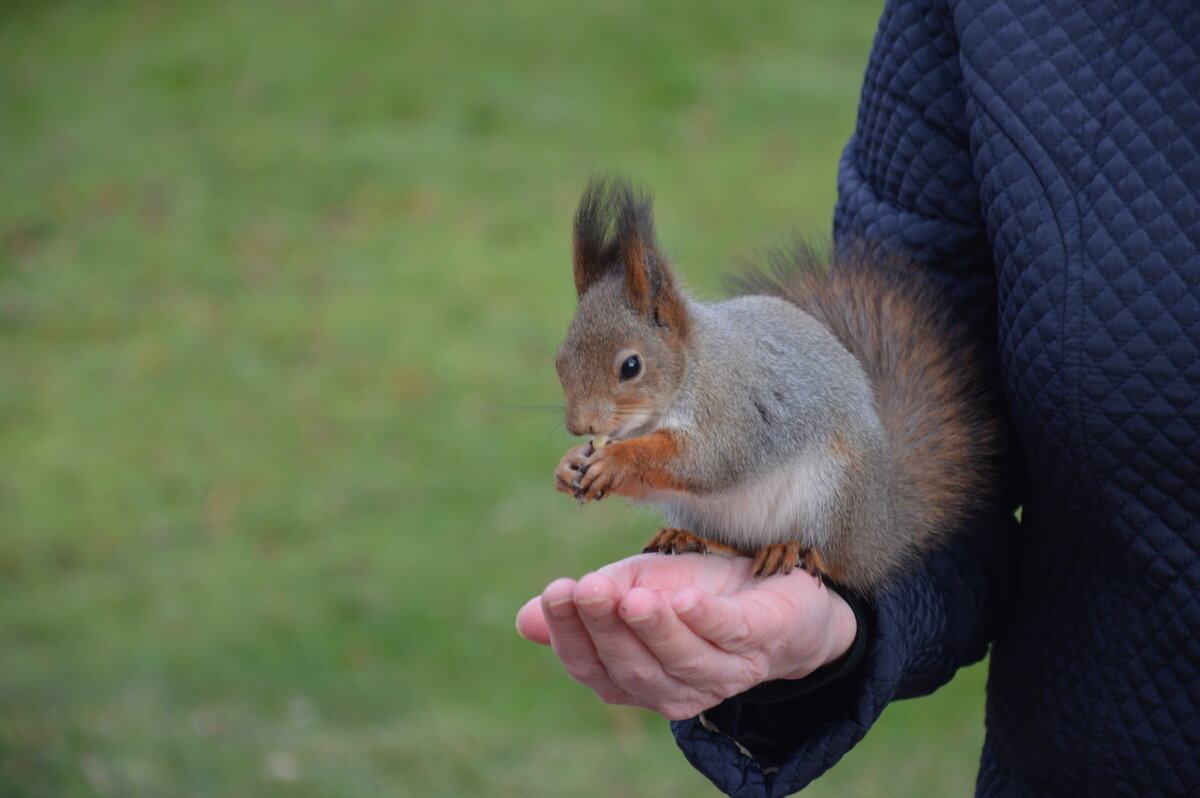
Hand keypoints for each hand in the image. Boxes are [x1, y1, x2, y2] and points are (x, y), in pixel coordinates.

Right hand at [515, 552, 857, 720]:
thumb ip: (587, 606)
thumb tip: (524, 619)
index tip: (556, 592)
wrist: (773, 588)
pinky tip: (685, 599)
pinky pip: (729, 636)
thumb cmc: (693, 592)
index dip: (571, 635)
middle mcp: (674, 688)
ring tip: (631, 595)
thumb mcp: (631, 588)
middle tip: (586, 588)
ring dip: (654, 629)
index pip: (591, 668)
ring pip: (680, 660)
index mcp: (634, 678)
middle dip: (606, 628)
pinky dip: (706, 620)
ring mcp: (721, 672)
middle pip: (631, 668)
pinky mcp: (759, 643)